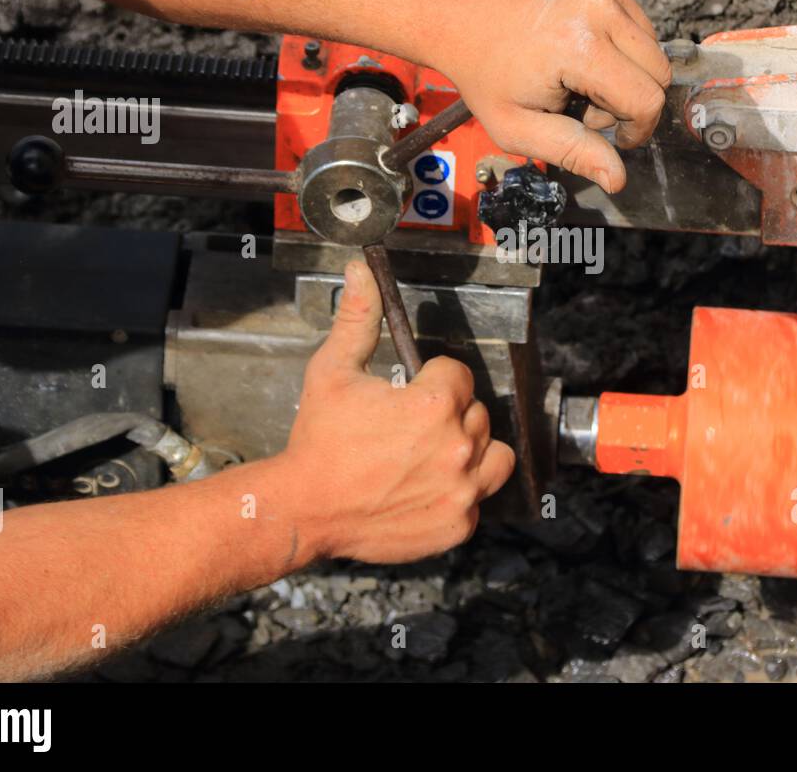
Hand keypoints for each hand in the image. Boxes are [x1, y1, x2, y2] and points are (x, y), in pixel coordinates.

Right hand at [278, 260, 514, 563]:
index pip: (458, 374)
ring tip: (433, 455)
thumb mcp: (333, 372)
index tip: (411, 392)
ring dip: (471, 451)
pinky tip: (426, 488)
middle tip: (410, 428)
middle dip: (449, 415)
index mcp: (434, 404)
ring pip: (493, 455)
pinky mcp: (458, 523)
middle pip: (476, 413)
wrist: (303, 509)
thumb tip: (361, 273)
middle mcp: (457, 446)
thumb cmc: (318, 442)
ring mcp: (461, 489)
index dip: (433, 379)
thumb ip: (358, 320)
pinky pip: (478, 498)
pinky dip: (459, 494)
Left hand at [433, 0, 670, 193]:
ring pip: (650, 41)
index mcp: (580, 45)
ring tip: (576, 71)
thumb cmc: (482, 72)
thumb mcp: (517, 127)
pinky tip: (577, 38)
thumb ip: (571, 152)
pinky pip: (634, 12)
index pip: (648, 98)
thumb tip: (618, 179)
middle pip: (658, 70)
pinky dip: (615, 33)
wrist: (456, 12)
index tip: (607, 134)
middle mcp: (599, 2)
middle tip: (582, 102)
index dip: (635, 127)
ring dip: (623, 66)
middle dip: (629, 97)